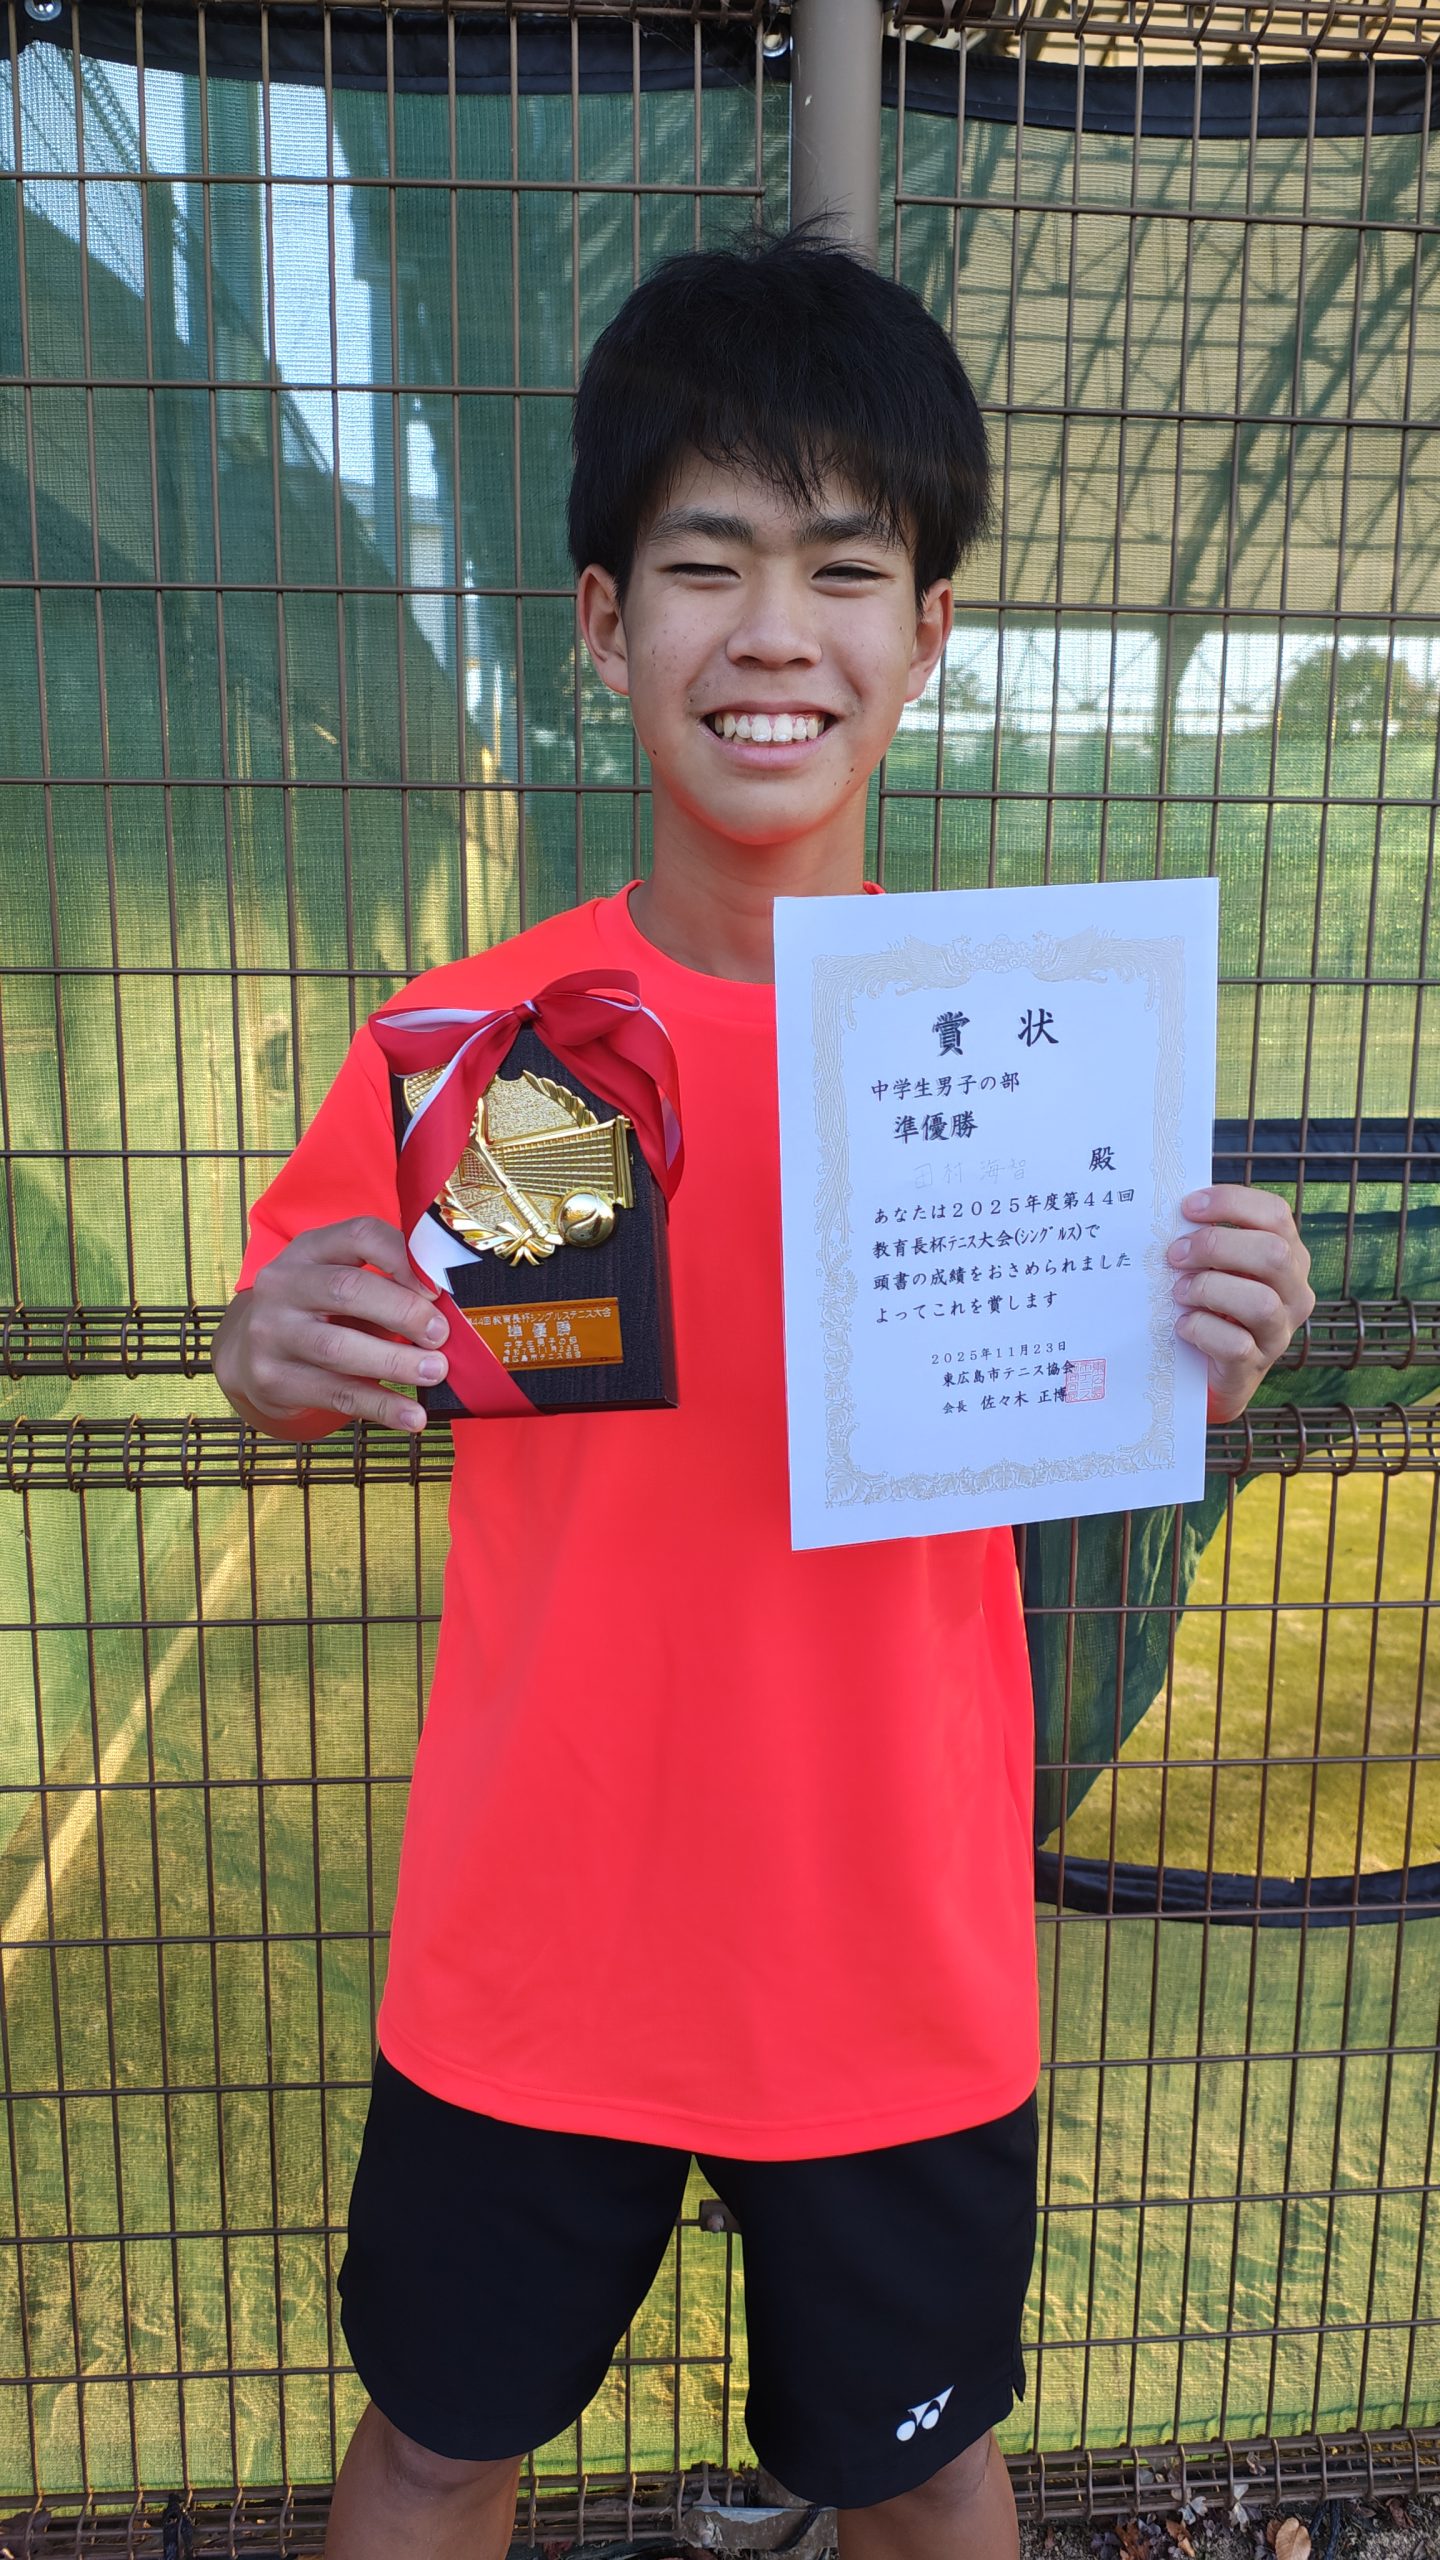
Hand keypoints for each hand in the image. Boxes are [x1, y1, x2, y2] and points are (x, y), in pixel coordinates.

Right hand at [212, 1217, 448, 1435]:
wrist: (246, 1353)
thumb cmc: (315, 1311)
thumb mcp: (337, 1281)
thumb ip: (383, 1285)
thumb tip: (449, 1314)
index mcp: (310, 1250)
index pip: (359, 1235)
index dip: (403, 1258)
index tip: (438, 1288)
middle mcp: (283, 1284)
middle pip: (347, 1290)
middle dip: (402, 1312)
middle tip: (440, 1335)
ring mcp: (272, 1332)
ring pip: (338, 1348)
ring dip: (395, 1362)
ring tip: (435, 1372)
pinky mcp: (273, 1378)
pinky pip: (336, 1394)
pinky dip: (381, 1407)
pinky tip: (413, 1417)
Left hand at [1166, 1186, 1314, 1423]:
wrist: (1217, 1368)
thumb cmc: (1217, 1304)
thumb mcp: (1222, 1267)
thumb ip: (1211, 1241)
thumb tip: (1176, 1217)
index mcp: (1288, 1256)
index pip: (1275, 1214)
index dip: (1231, 1203)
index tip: (1187, 1207)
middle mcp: (1294, 1292)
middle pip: (1273, 1253)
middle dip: (1217, 1246)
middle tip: (1176, 1254)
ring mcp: (1279, 1331)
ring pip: (1260, 1302)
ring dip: (1209, 1289)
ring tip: (1180, 1292)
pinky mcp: (1256, 1363)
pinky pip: (1235, 1344)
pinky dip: (1201, 1329)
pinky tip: (1182, 1325)